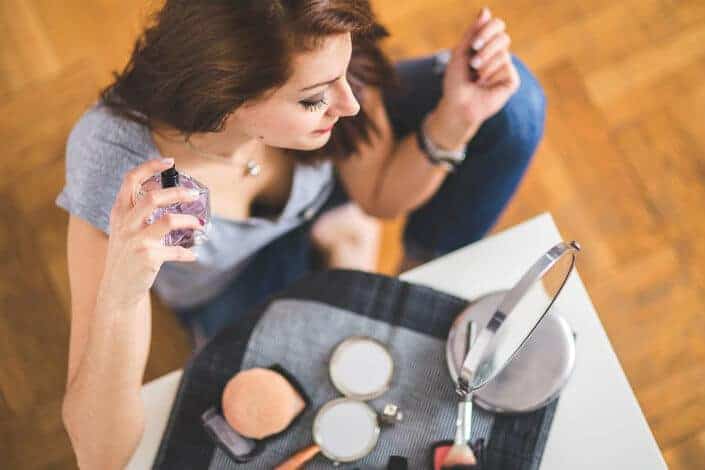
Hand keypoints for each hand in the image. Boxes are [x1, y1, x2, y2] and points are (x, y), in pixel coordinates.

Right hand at [97, 157, 202, 308]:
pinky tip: (193, 255)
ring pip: (169, 220)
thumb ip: (137, 212)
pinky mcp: (148, 257)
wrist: (117, 289)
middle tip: (194, 194)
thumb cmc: (125, 256)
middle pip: (154, 197)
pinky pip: (176, 251)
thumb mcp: (123, 230)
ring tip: (199, 224)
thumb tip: (168, 195)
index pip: (130, 180)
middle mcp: (126, 224)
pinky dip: (187, 253)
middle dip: (178, 192)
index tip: (169, 162)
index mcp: (119, 213)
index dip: (150, 167)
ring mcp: (137, 241)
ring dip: (189, 221)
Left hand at [436, 7, 519, 141]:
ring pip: (503, 53)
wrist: (459, 106)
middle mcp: (498, 54)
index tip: (474, 43)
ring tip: (476, 77)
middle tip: (473, 62)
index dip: (488, 30)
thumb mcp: (460, 54)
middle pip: (503, 37)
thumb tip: (485, 10)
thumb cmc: (456, 82)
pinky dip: (492, 75)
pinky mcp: (511, 80)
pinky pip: (506, 68)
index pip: (496, 25)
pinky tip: (485, 85)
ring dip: (486, 64)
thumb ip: (472, 33)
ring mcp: (506, 67)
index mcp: (485, 45)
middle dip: (486, 48)